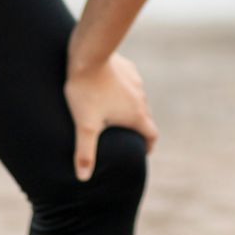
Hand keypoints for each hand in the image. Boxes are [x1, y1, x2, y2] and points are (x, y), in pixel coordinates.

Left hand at [63, 52, 157, 180]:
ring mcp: (136, 82)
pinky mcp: (128, 68)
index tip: (143, 151)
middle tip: (125, 135)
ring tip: (116, 112)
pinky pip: (130, 83)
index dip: (148, 145)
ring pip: (138, 99)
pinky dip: (124, 90)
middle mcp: (141, 99)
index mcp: (136, 115)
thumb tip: (83, 178)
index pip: (152, 135)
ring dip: (131, 107)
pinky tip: (110, 88)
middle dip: (138, 127)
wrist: (88, 56)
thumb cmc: (87, 92)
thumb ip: (85, 153)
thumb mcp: (85, 126)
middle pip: (145, 117)